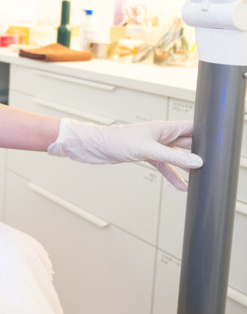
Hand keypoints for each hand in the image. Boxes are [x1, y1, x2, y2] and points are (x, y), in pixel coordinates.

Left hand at [47, 118, 202, 189]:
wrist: (93, 147)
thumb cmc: (116, 141)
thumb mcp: (148, 151)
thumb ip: (173, 157)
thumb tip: (197, 162)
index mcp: (163, 128)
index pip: (191, 128)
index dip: (206, 134)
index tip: (219, 144)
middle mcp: (160, 135)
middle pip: (187, 143)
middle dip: (200, 152)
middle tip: (214, 164)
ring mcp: (153, 146)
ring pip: (176, 156)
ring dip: (187, 166)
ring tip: (201, 178)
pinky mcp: (145, 155)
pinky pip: (164, 165)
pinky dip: (172, 175)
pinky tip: (181, 186)